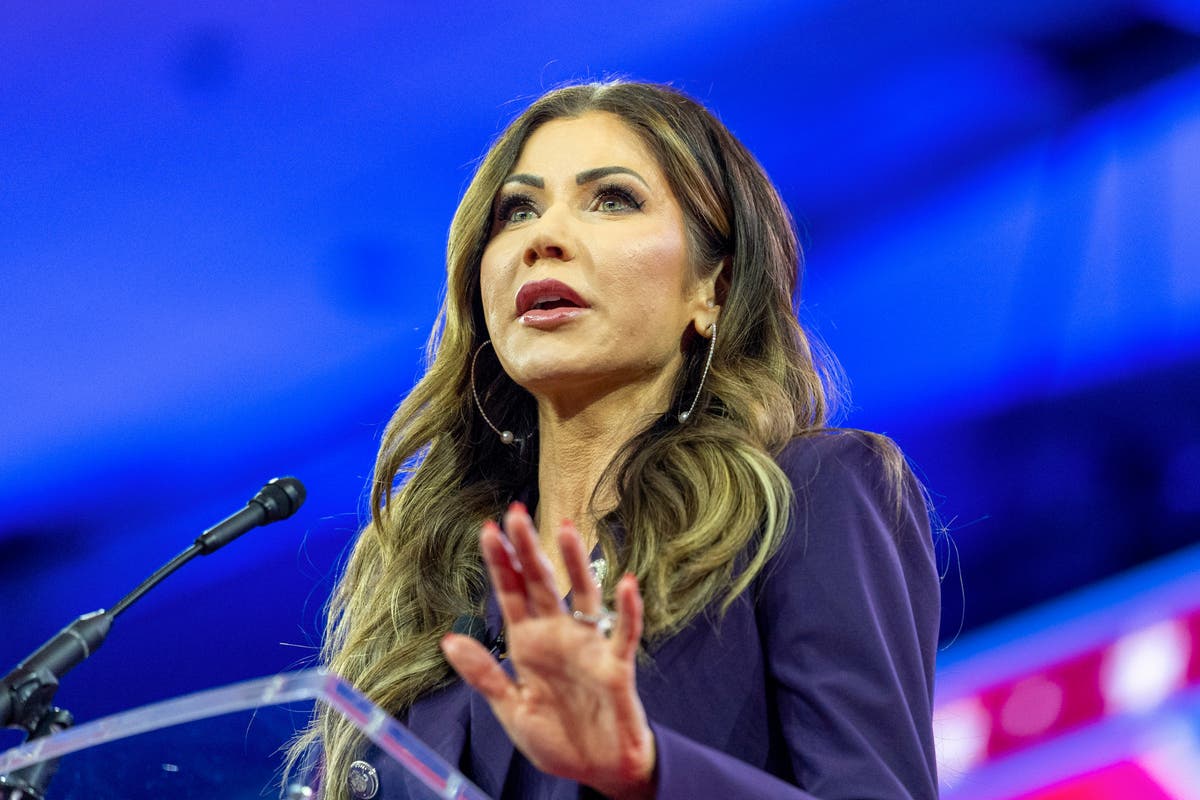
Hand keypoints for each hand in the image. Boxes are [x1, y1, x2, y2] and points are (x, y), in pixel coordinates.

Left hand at [440, 503, 656, 798]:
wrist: (598, 769)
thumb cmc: (557, 738)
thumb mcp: (511, 710)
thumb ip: (485, 674)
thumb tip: (449, 640)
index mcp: (528, 644)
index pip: (510, 594)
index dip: (499, 564)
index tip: (487, 530)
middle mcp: (557, 635)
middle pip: (541, 583)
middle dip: (528, 549)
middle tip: (516, 513)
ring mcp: (588, 645)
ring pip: (583, 594)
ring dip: (575, 563)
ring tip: (566, 529)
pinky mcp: (615, 664)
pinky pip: (623, 632)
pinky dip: (627, 609)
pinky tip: (626, 583)